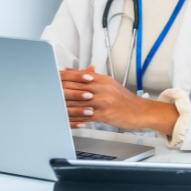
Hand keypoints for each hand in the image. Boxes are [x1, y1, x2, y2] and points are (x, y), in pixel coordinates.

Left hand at [60, 66, 178, 133]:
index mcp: (103, 80)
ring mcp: (103, 101)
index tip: (56, 73)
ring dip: (66, 103)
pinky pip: (87, 116)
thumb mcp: (110, 84)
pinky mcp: (105, 114)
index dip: (66, 74)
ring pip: (79, 101)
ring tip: (54, 104)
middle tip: (49, 88)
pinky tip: (69, 119)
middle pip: (77, 86)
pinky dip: (76, 118)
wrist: (141, 111)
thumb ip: (96, 78)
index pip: (81, 75)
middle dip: (62, 88)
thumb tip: (84, 71)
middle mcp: (102, 88)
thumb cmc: (125, 99)